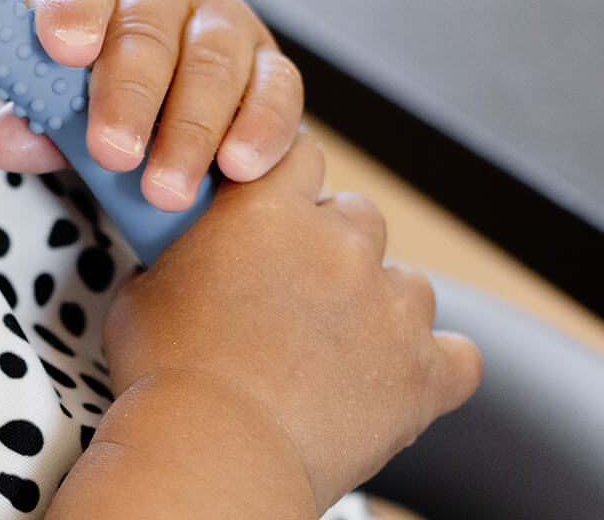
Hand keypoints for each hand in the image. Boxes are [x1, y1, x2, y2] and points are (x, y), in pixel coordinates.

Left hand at [0, 0, 302, 210]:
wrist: (173, 86)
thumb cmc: (103, 83)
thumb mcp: (62, 95)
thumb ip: (37, 119)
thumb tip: (0, 142)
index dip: (71, 14)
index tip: (64, 50)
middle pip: (148, 33)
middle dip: (130, 98)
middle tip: (113, 155)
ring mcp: (225, 20)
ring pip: (214, 64)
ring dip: (190, 131)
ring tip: (165, 189)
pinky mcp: (272, 63)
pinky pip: (277, 91)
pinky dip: (260, 130)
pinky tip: (238, 169)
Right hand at [55, 136, 482, 517]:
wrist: (212, 453)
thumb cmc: (165, 373)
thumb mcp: (145, 289)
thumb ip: (178, 256)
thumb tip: (177, 258)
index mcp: (268, 207)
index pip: (301, 150)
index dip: (288, 176)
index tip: (276, 203)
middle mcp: (339, 241)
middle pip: (358, 213)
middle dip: (334, 243)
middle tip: (296, 290)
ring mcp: (389, 306)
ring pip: (410, 281)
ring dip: (382, 303)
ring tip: (340, 346)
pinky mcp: (422, 372)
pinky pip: (458, 357)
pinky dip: (434, 368)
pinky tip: (400, 380)